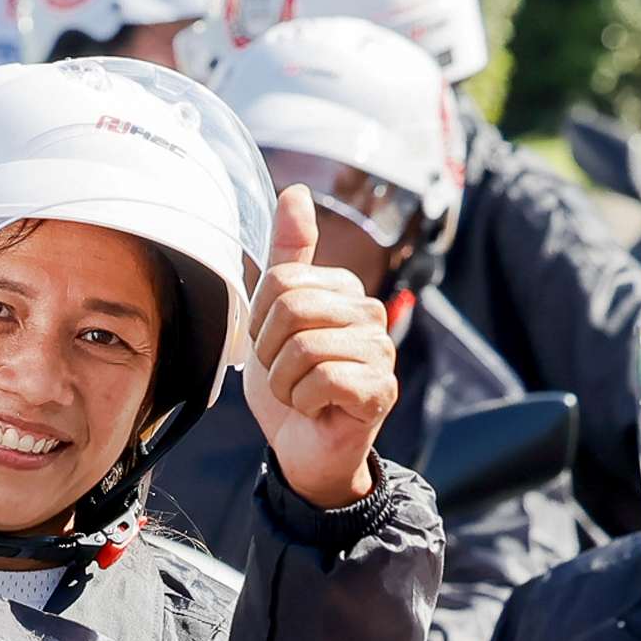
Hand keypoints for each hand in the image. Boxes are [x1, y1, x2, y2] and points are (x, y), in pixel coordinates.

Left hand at [247, 184, 398, 510]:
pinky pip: (323, 380)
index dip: (259, 321)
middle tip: (285, 374)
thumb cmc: (291, 383)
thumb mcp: (273, 316)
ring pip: (303, 348)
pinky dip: (304, 401)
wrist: (304, 449)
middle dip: (269, 353)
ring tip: (300, 394)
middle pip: (291, 309)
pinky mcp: (381, 388)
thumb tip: (296, 191)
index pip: (281, 280)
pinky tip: (317, 409)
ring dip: (284, 382)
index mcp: (343, 289)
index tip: (271, 346)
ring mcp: (380, 350)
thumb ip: (286, 255)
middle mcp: (370, 312)